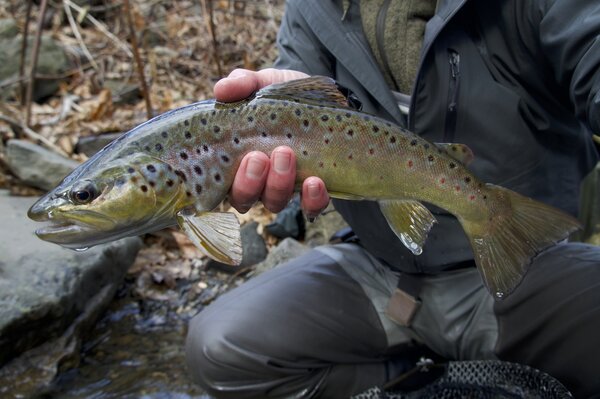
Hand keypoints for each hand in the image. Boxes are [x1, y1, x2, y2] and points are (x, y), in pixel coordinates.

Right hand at [216, 68, 329, 216]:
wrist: (326, 101)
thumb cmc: (284, 98)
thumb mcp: (263, 84)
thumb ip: (242, 83)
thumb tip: (221, 90)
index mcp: (236, 159)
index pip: (218, 183)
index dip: (220, 181)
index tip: (236, 155)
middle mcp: (256, 180)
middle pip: (243, 199)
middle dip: (249, 182)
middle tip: (259, 156)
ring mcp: (285, 188)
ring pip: (274, 203)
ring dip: (278, 184)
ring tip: (286, 155)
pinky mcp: (313, 193)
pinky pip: (311, 208)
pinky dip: (312, 199)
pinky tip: (316, 182)